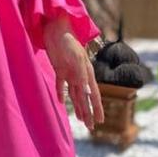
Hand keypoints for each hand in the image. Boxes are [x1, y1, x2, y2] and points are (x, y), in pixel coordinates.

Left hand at [42, 14, 104, 130]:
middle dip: (89, 112)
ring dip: (78, 107)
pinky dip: (61, 94)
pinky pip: (60, 85)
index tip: (101, 121)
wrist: (56, 28)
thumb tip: (87, 91)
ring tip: (81, 120)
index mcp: (87, 72)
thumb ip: (81, 73)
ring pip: (74, 94)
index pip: (94, 93)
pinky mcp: (58, 68)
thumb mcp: (76, 57)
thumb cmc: (68, 40)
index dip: (97, 107)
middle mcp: (79, 74)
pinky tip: (62, 103)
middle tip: (92, 128)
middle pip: (85, 97)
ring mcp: (69, 72)